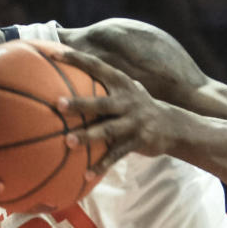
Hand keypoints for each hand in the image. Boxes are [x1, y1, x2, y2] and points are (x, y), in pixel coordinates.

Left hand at [55, 47, 174, 180]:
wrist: (173, 125)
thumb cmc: (137, 105)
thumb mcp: (126, 89)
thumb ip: (104, 83)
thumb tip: (70, 73)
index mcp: (122, 84)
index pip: (97, 67)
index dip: (76, 59)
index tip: (53, 53)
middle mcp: (127, 101)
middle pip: (100, 103)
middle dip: (80, 103)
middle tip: (58, 104)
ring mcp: (133, 122)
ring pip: (107, 130)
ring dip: (87, 136)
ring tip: (67, 142)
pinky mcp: (138, 141)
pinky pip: (116, 155)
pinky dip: (101, 165)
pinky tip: (86, 174)